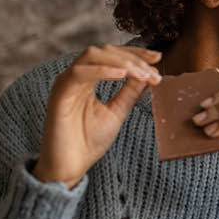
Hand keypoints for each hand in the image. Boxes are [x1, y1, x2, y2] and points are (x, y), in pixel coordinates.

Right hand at [32, 45, 162, 188]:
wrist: (69, 168)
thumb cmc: (88, 142)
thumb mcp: (117, 112)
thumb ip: (130, 92)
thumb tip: (149, 74)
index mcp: (88, 79)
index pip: (112, 55)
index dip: (135, 54)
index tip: (158, 58)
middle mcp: (76, 77)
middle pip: (104, 51)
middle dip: (132, 57)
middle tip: (154, 69)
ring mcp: (66, 83)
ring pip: (92, 56)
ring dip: (122, 62)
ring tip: (142, 73)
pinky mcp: (60, 94)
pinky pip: (79, 74)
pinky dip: (102, 71)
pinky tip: (122, 75)